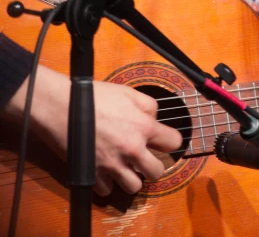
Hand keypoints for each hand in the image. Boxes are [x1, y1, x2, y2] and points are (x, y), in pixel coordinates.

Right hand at [5, 65, 182, 195]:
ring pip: (134, 187)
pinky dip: (107, 183)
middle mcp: (132, 150)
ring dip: (131, 177)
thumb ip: (147, 104)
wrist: (62, 106)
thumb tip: (155, 116)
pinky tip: (105, 170)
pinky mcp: (93, 174)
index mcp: (143, 127)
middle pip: (157, 172)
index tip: (164, 140)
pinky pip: (107, 191)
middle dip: (152, 165)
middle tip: (144, 157)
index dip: (170, 140)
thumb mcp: (127, 92)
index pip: (173, 142)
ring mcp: (112, 165)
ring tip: (125, 166)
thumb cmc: (94, 96)